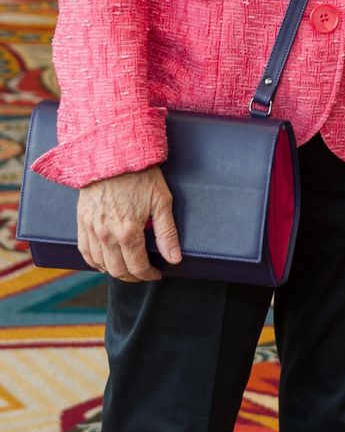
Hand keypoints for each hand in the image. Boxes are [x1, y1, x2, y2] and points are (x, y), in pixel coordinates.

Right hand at [77, 166, 181, 280]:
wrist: (113, 154)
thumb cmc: (141, 175)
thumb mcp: (161, 201)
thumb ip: (167, 233)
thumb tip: (174, 259)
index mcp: (128, 232)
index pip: (137, 267)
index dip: (149, 275)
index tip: (157, 274)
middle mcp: (106, 235)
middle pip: (118, 270)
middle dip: (133, 276)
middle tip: (144, 273)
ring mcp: (91, 229)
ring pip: (100, 264)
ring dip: (115, 271)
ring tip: (128, 268)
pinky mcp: (82, 221)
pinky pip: (84, 252)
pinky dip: (95, 262)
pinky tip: (104, 262)